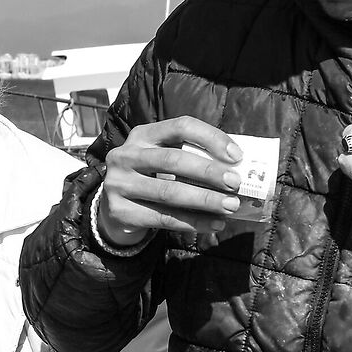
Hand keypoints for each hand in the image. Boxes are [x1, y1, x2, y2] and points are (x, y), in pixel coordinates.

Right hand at [97, 116, 247, 242]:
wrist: (115, 204)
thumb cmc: (151, 176)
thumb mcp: (163, 156)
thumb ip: (192, 156)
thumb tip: (237, 167)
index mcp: (142, 135)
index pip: (180, 127)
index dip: (210, 138)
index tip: (236, 156)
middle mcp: (126, 156)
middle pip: (172, 160)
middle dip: (209, 172)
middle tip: (235, 183)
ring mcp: (119, 184)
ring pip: (168, 192)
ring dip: (205, 200)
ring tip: (230, 206)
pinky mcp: (120, 211)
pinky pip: (163, 218)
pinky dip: (193, 222)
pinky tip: (214, 224)